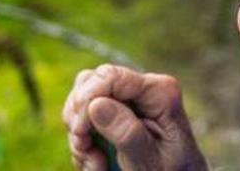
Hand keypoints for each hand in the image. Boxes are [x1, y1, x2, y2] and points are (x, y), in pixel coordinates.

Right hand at [63, 64, 207, 170]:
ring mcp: (128, 101)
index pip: (110, 76)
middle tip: (85, 148)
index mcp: (159, 92)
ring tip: (95, 163)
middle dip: (80, 117)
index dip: (88, 100)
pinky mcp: (115, 114)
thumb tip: (96, 104)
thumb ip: (126, 133)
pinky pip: (82, 119)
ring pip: (82, 100)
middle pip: (90, 81)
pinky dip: (82, 143)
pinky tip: (97, 164)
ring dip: (79, 134)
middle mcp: (143, 89)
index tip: (81, 133)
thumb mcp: (151, 160)